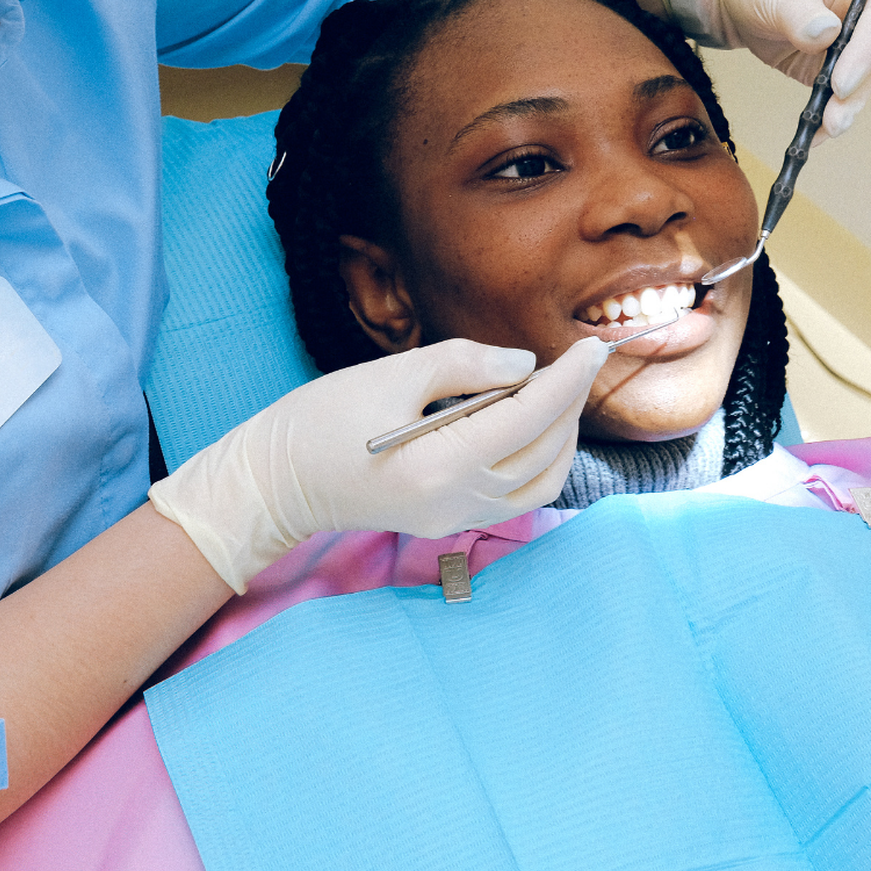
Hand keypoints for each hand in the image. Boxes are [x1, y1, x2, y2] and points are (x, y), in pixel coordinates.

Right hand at [149, 338, 608, 590]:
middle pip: (546, 450)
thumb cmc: (323, 419)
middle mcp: (458, 500)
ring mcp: (455, 519)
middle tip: (570, 362)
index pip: (532, 416)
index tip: (593, 346)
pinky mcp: (448, 524)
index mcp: (443, 462)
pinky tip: (525, 429)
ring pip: (543, 482)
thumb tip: (526, 365)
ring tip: (550, 393)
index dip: (570, 378)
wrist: (277, 481)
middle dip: (569, 403)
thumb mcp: (392, 374)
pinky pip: (518, 498)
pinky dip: (538, 462)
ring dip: (560, 436)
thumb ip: (465, 365)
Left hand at [701, 0, 870, 136]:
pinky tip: (816, 131)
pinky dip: (833, 112)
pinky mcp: (848, 63)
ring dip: (848, 107)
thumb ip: (802, 13)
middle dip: (858, 88)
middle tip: (835, 117)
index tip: (842, 82)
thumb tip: (825, 34)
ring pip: (868, 79)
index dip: (866, 52)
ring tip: (826, 128)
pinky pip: (847, 93)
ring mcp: (867, 37)